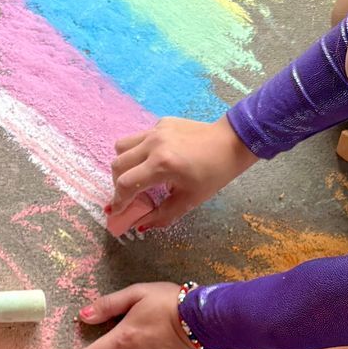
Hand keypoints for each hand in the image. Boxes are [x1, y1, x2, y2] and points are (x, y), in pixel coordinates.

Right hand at [107, 115, 253, 237]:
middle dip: (118, 184)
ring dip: (123, 163)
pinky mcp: (162, 123)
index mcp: (162, 164)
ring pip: (122, 146)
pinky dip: (139, 151)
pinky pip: (139, 138)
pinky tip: (155, 159)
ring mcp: (156, 130)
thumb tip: (140, 225)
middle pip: (118, 165)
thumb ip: (162, 215)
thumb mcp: (190, 200)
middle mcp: (154, 144)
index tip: (116, 212)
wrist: (231, 143)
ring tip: (136, 174)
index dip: (118, 201)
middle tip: (128, 194)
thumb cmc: (214, 174)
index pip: (126, 184)